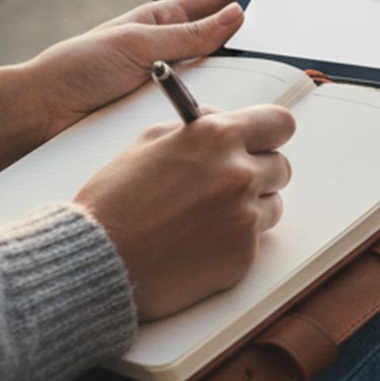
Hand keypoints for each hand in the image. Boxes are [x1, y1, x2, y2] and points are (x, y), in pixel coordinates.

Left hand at [24, 0, 250, 139]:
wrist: (40, 116)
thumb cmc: (76, 69)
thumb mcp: (138, 43)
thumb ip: (189, 34)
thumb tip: (235, 15)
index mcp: (161, 21)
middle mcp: (169, 51)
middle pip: (222, 40)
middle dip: (252, 37)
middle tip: (287, 34)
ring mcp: (169, 84)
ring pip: (216, 79)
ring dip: (237, 80)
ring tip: (270, 76)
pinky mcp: (165, 115)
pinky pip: (200, 110)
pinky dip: (218, 110)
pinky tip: (237, 113)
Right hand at [75, 104, 296, 319]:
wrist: (97, 261)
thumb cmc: (115, 201)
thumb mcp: (148, 141)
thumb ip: (196, 125)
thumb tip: (222, 119)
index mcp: (217, 137)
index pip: (280, 123)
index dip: (270, 133)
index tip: (262, 140)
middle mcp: (239, 174)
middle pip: (281, 167)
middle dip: (259, 172)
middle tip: (228, 183)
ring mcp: (244, 217)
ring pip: (273, 206)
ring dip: (250, 208)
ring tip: (207, 216)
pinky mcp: (243, 255)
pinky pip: (255, 241)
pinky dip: (235, 240)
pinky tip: (199, 241)